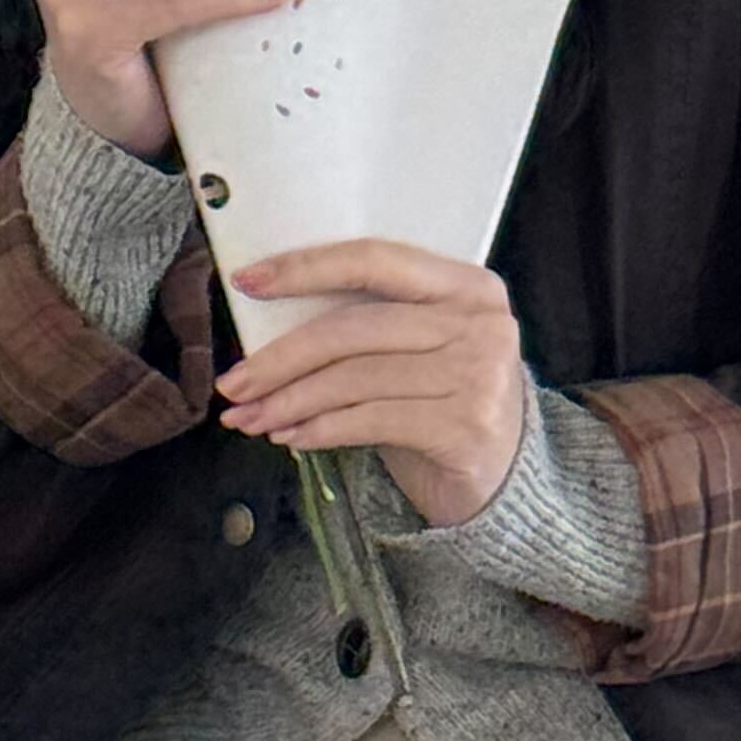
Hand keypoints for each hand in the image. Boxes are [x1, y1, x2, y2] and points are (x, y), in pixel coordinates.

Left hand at [214, 239, 525, 527]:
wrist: (506, 480)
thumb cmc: (444, 403)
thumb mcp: (419, 348)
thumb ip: (368, 322)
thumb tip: (265, 324)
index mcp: (466, 284)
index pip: (374, 259)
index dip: (305, 268)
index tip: (247, 282)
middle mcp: (479, 322)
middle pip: (353, 328)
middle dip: (280, 358)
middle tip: (234, 384)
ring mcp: (478, 375)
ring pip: (354, 379)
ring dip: (289, 402)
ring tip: (250, 418)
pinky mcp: (466, 427)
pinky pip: (369, 420)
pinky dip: (320, 430)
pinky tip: (291, 437)